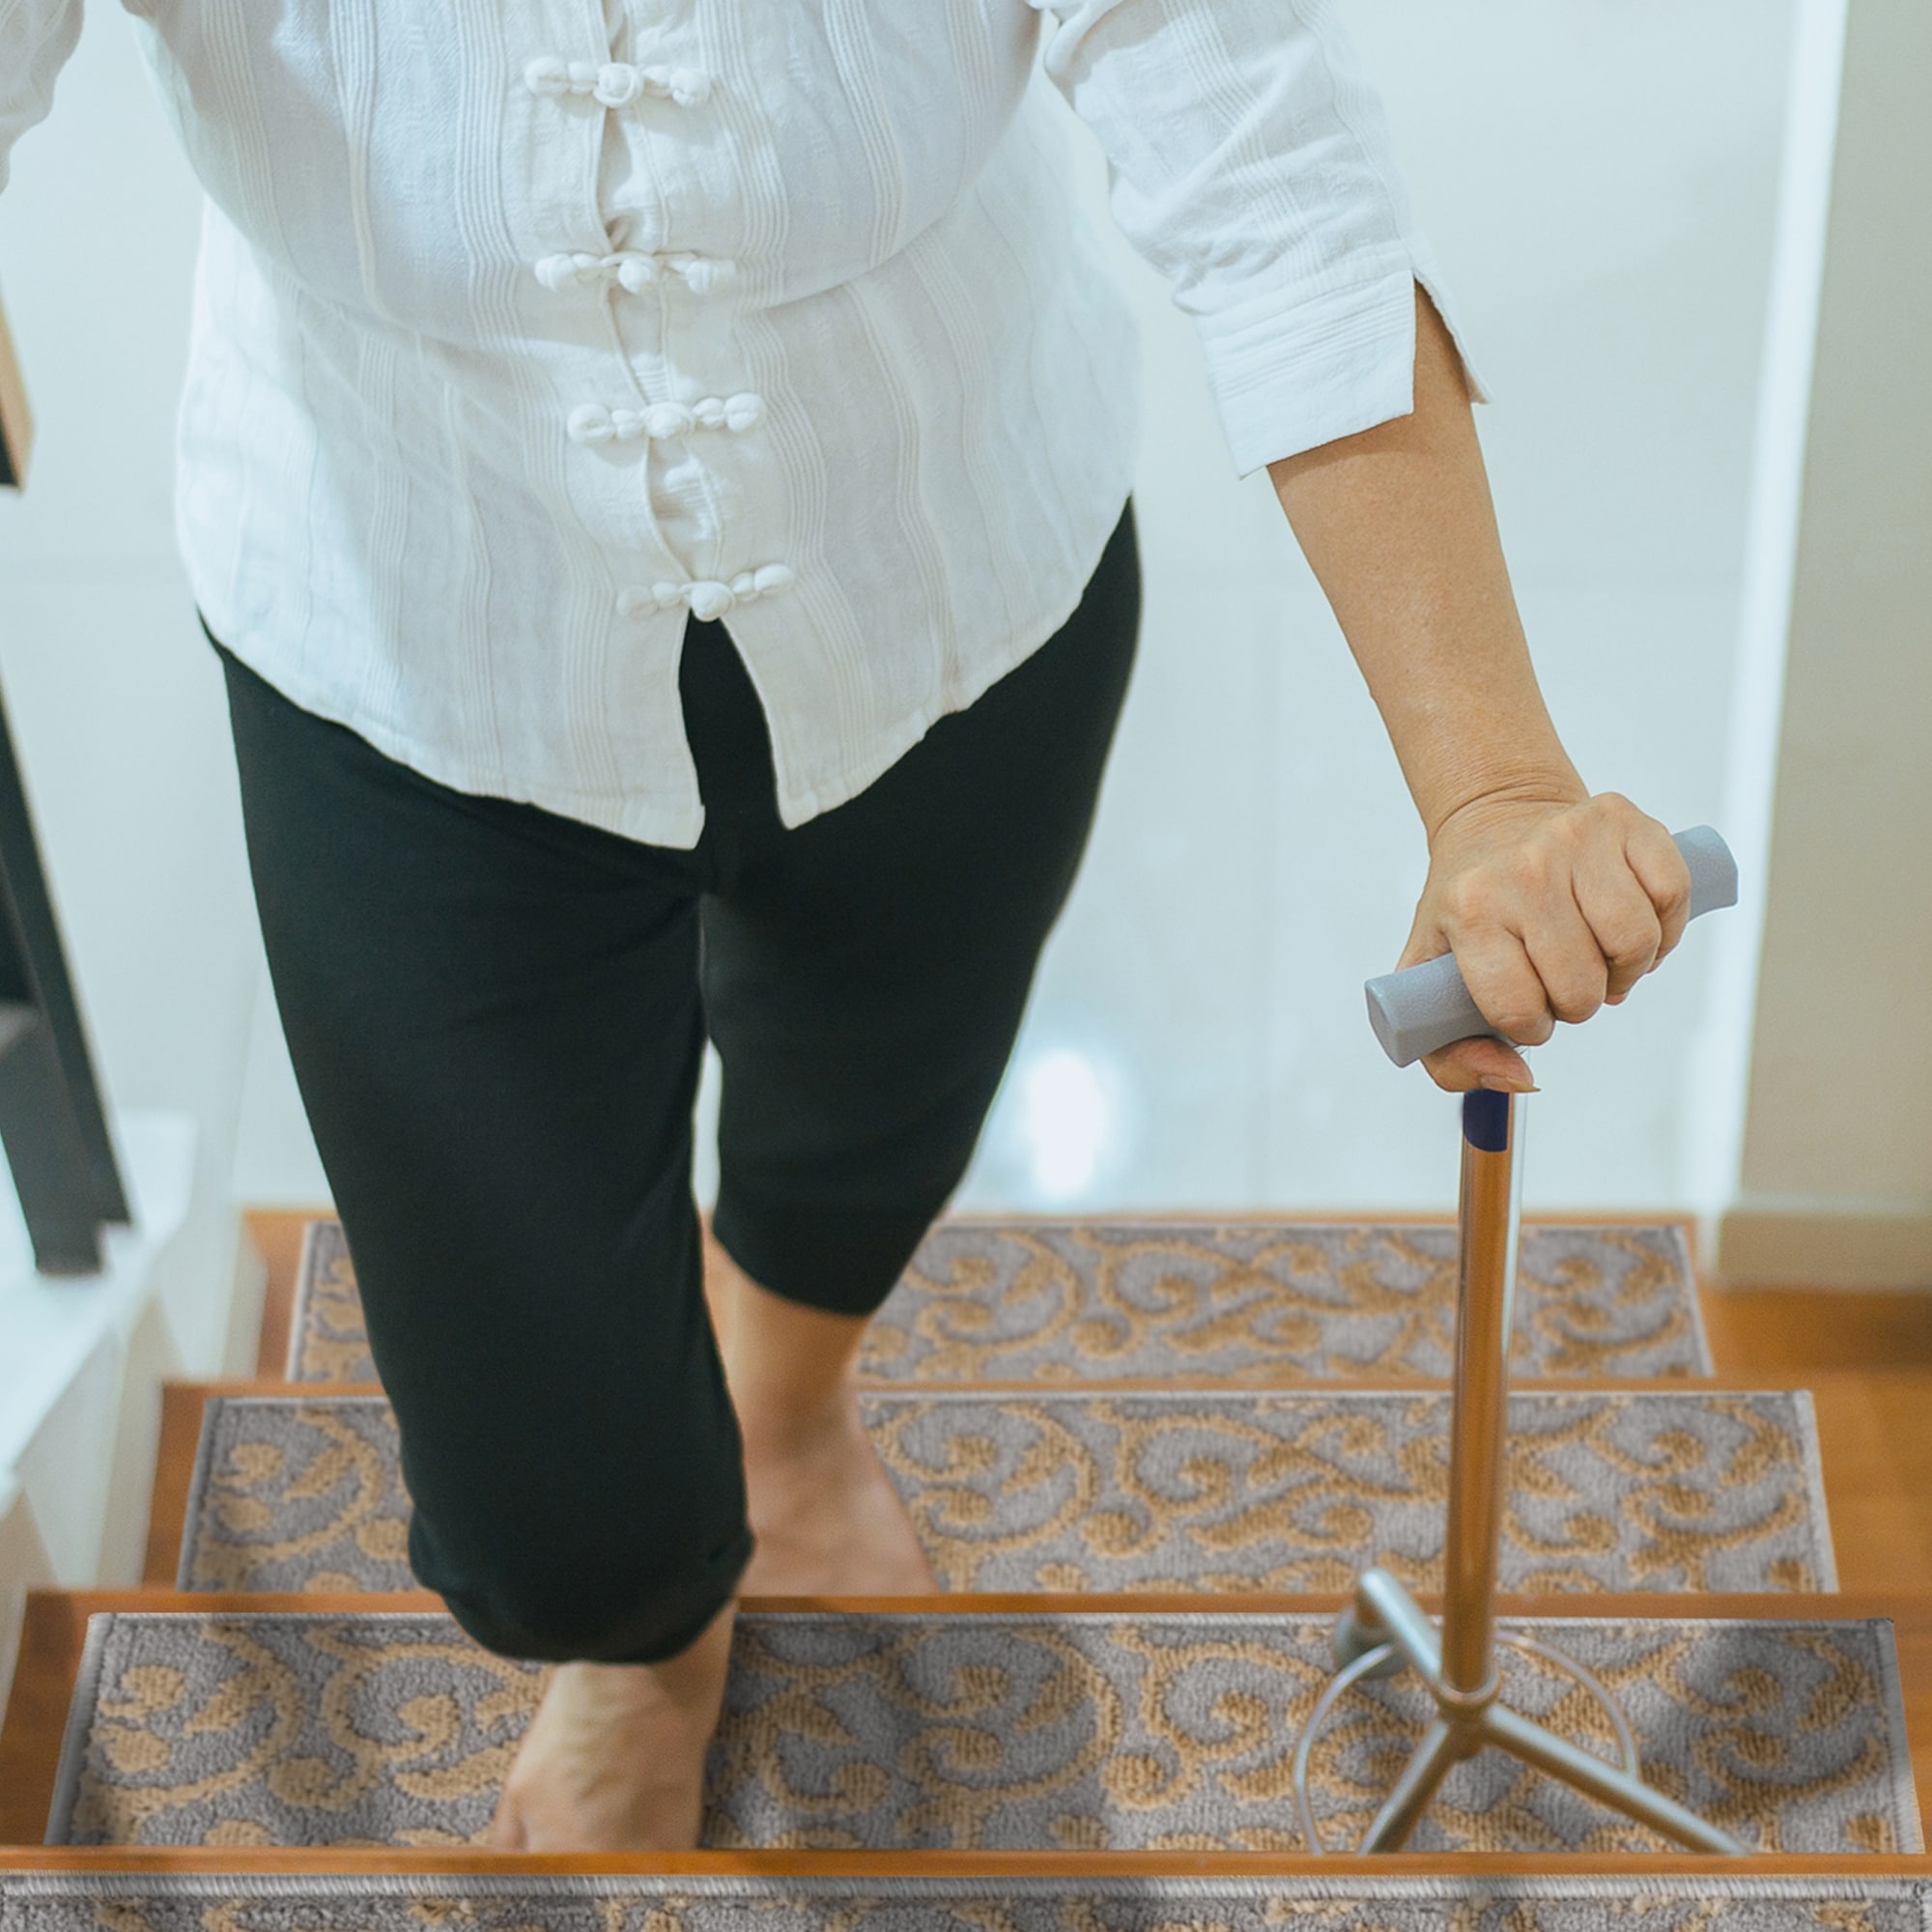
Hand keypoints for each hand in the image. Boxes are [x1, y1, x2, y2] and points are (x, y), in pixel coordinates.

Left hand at [1398, 791, 1692, 1092]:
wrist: (1493, 817)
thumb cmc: (1467, 907)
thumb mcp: (1430, 980)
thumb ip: (1450, 1056)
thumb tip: (1517, 1076)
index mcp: (1468, 908)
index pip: (1518, 1007)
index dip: (1529, 1025)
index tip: (1524, 1007)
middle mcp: (1522, 870)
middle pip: (1582, 985)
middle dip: (1578, 1002)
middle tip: (1563, 980)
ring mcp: (1574, 839)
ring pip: (1634, 944)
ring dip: (1626, 969)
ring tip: (1598, 957)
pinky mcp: (1624, 820)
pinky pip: (1671, 896)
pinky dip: (1662, 927)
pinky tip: (1632, 925)